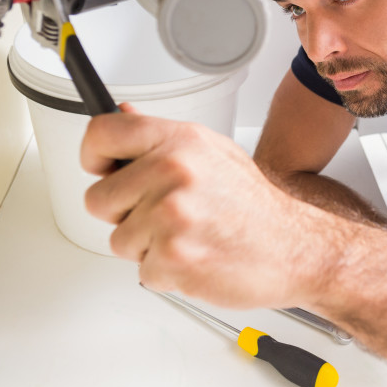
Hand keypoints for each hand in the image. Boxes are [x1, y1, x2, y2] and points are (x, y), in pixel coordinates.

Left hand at [80, 106, 340, 308]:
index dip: (93, 155)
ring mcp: (171, 216)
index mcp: (179, 141)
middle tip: (161, 215)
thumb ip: (162, 138)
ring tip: (187, 236)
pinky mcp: (172, 257)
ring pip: (119, 240)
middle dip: (122, 214)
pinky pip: (142, 270)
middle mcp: (172, 171)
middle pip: (98, 198)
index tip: (101, 168)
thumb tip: (120, 115)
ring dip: (146, 246)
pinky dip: (165, 271)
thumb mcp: (212, 153)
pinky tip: (196, 256)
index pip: (103, 132)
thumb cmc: (253, 205)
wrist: (293, 248)